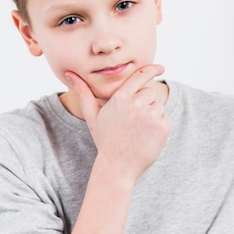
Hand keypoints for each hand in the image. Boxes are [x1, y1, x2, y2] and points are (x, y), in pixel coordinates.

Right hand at [65, 65, 169, 181]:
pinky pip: (165, 118)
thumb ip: (83, 92)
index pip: (141, 75)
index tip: (160, 67)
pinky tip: (146, 136)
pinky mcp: (162, 127)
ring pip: (158, 105)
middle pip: (150, 91)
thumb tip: (68, 74)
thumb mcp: (92, 115)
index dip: (152, 69)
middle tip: (133, 120)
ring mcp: (151, 115)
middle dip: (145, 101)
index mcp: (121, 97)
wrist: (118, 166)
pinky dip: (158, 125)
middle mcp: (137, 103)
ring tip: (138, 129)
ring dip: (152, 113)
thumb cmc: (105, 139)